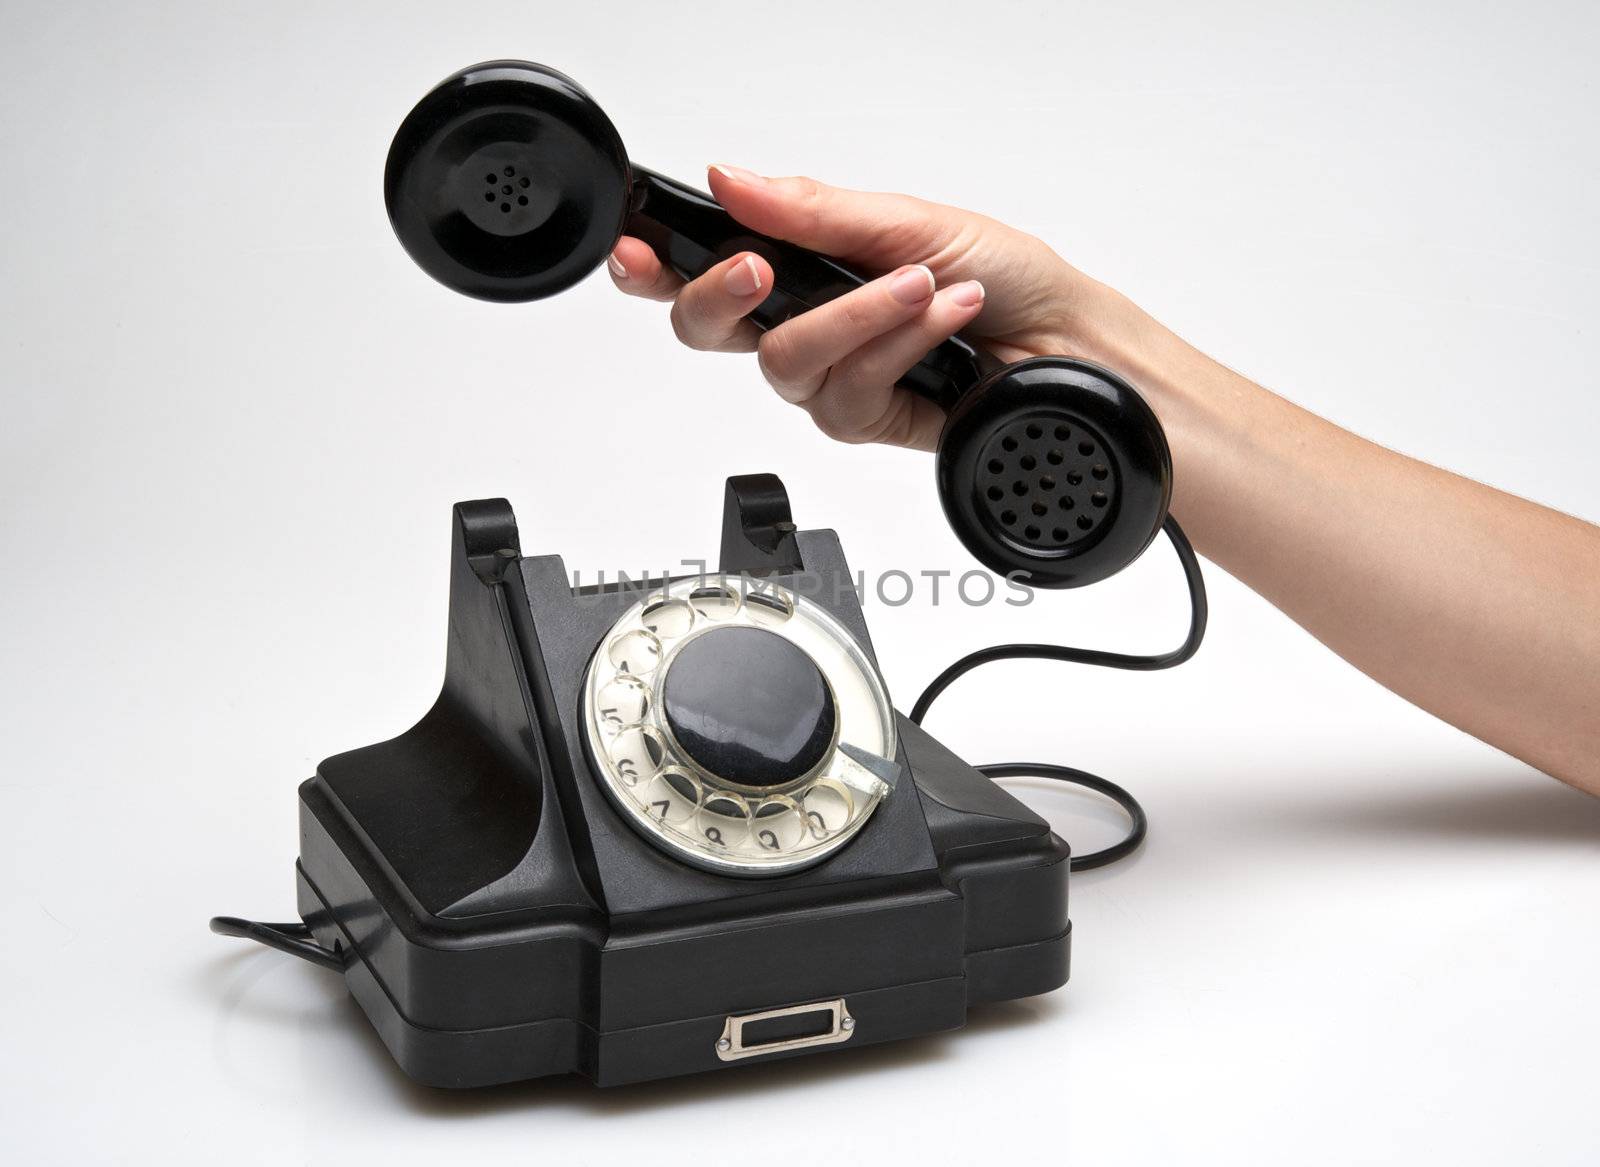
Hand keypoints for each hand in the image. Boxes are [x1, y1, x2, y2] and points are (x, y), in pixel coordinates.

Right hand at [607, 165, 1128, 450]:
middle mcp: (809, 320)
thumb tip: (730, 178)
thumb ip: (812, 212)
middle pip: (708, 330)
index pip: (706, 264)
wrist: (1072, 349)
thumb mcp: (908, 220)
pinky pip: (842, 393)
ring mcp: (833, 374)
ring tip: (920, 287)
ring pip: (782, 365)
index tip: (633, 250)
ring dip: (856, 318)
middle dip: (722, 298)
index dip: (653, 264)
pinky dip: (895, 347)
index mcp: (805, 261)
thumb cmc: (1008, 277)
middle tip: (760, 271)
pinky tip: (940, 322)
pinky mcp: (864, 419)